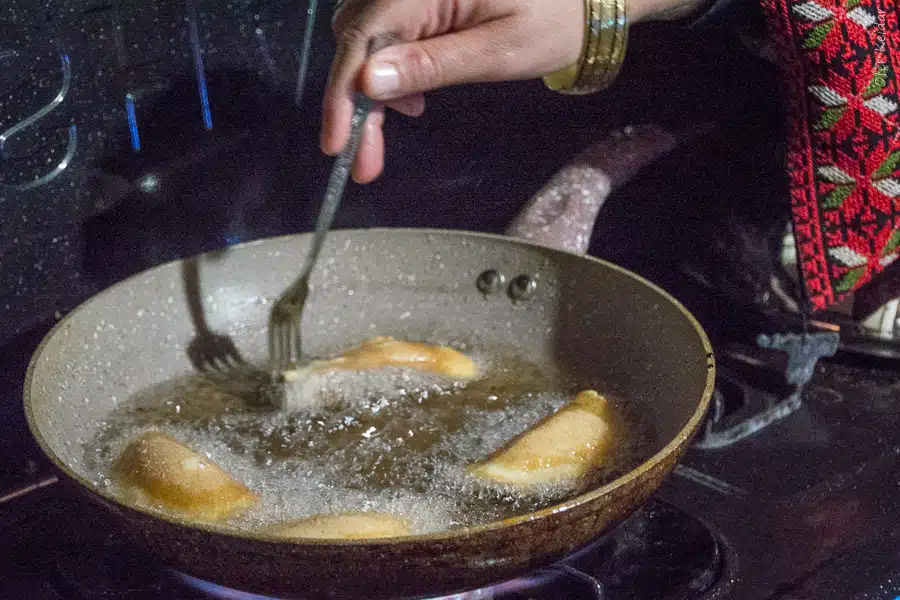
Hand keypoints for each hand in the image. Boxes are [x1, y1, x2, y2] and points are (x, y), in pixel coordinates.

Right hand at [321, 0, 706, 183]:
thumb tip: (367, 83)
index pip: (364, 37)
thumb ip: (432, 65)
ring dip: (370, 85)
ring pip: (364, 37)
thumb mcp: (497, 52)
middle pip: (356, 39)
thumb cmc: (552, 21)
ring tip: (405, 118)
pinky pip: (385, 31)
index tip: (337, 145)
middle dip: (354, 101)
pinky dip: (388, 68)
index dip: (342, 94)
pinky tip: (412, 94)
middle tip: (367, 160)